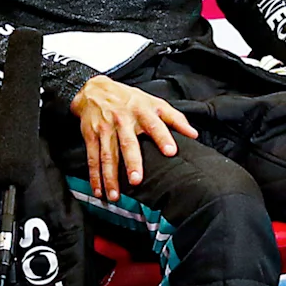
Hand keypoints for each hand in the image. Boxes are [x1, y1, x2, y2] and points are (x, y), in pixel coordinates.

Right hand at [71, 75, 193, 199]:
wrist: (94, 89)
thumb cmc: (129, 99)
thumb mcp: (154, 102)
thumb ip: (175, 118)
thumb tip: (194, 134)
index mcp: (142, 112)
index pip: (155, 125)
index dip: (163, 138)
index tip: (171, 152)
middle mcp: (123, 121)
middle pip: (128, 143)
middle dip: (131, 162)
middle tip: (136, 180)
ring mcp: (105, 129)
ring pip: (107, 155)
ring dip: (110, 177)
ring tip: (115, 195)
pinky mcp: (91, 136)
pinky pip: (93, 158)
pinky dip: (94, 176)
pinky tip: (98, 191)